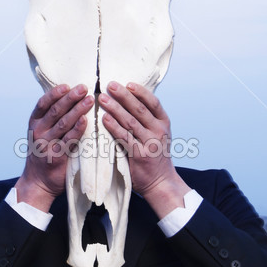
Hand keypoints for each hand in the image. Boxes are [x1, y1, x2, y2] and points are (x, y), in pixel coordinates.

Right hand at [15, 84, 92, 211]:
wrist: (38, 182)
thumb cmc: (43, 153)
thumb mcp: (40, 133)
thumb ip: (50, 119)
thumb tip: (69, 97)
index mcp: (34, 123)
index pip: (43, 103)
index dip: (55, 93)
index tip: (67, 85)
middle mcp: (38, 132)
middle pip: (55, 111)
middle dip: (71, 98)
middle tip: (84, 88)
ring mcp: (46, 144)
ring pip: (63, 123)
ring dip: (78, 110)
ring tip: (90, 100)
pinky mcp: (57, 156)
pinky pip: (69, 140)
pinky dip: (78, 129)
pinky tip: (86, 121)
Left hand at [99, 82, 190, 218]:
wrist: (161, 183)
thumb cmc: (155, 156)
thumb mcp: (159, 134)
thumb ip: (148, 120)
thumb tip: (129, 99)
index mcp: (164, 123)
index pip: (153, 102)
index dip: (141, 92)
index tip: (128, 83)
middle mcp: (159, 131)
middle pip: (139, 109)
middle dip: (124, 95)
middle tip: (110, 85)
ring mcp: (150, 143)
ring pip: (130, 121)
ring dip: (115, 108)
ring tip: (103, 99)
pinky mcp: (139, 155)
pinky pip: (124, 137)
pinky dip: (113, 127)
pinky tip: (104, 119)